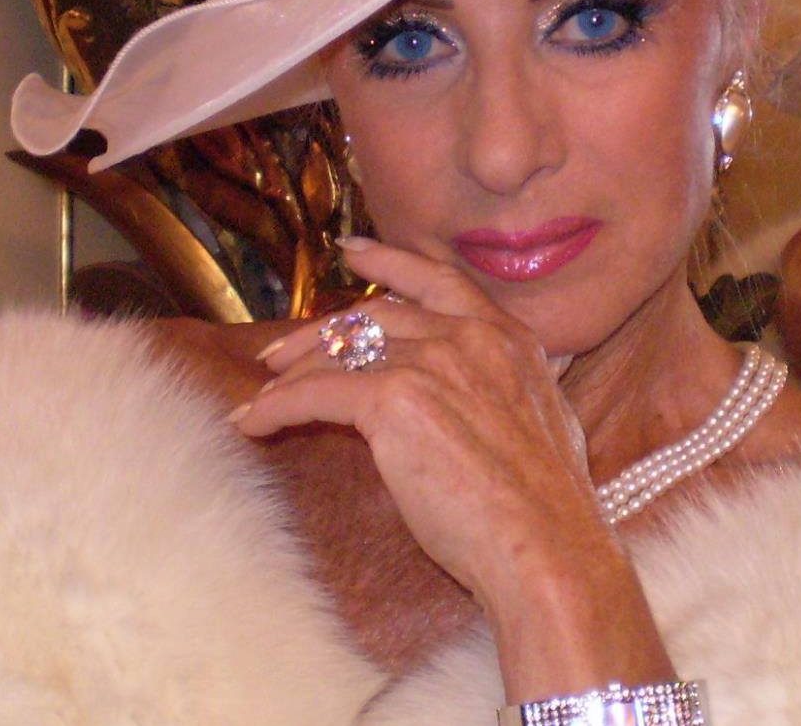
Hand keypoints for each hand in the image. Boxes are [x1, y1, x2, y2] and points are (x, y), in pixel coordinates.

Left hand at [229, 237, 674, 699]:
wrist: (547, 548)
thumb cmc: (545, 512)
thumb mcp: (543, 425)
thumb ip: (506, 394)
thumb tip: (479, 405)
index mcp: (510, 340)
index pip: (439, 282)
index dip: (392, 263)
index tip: (354, 252)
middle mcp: (471, 338)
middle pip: (376, 315)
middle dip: (319, 330)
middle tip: (281, 347)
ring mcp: (433, 363)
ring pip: (341, 350)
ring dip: (292, 371)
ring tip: (264, 389)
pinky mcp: (394, 400)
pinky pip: (316, 393)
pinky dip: (277, 407)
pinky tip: (254, 422)